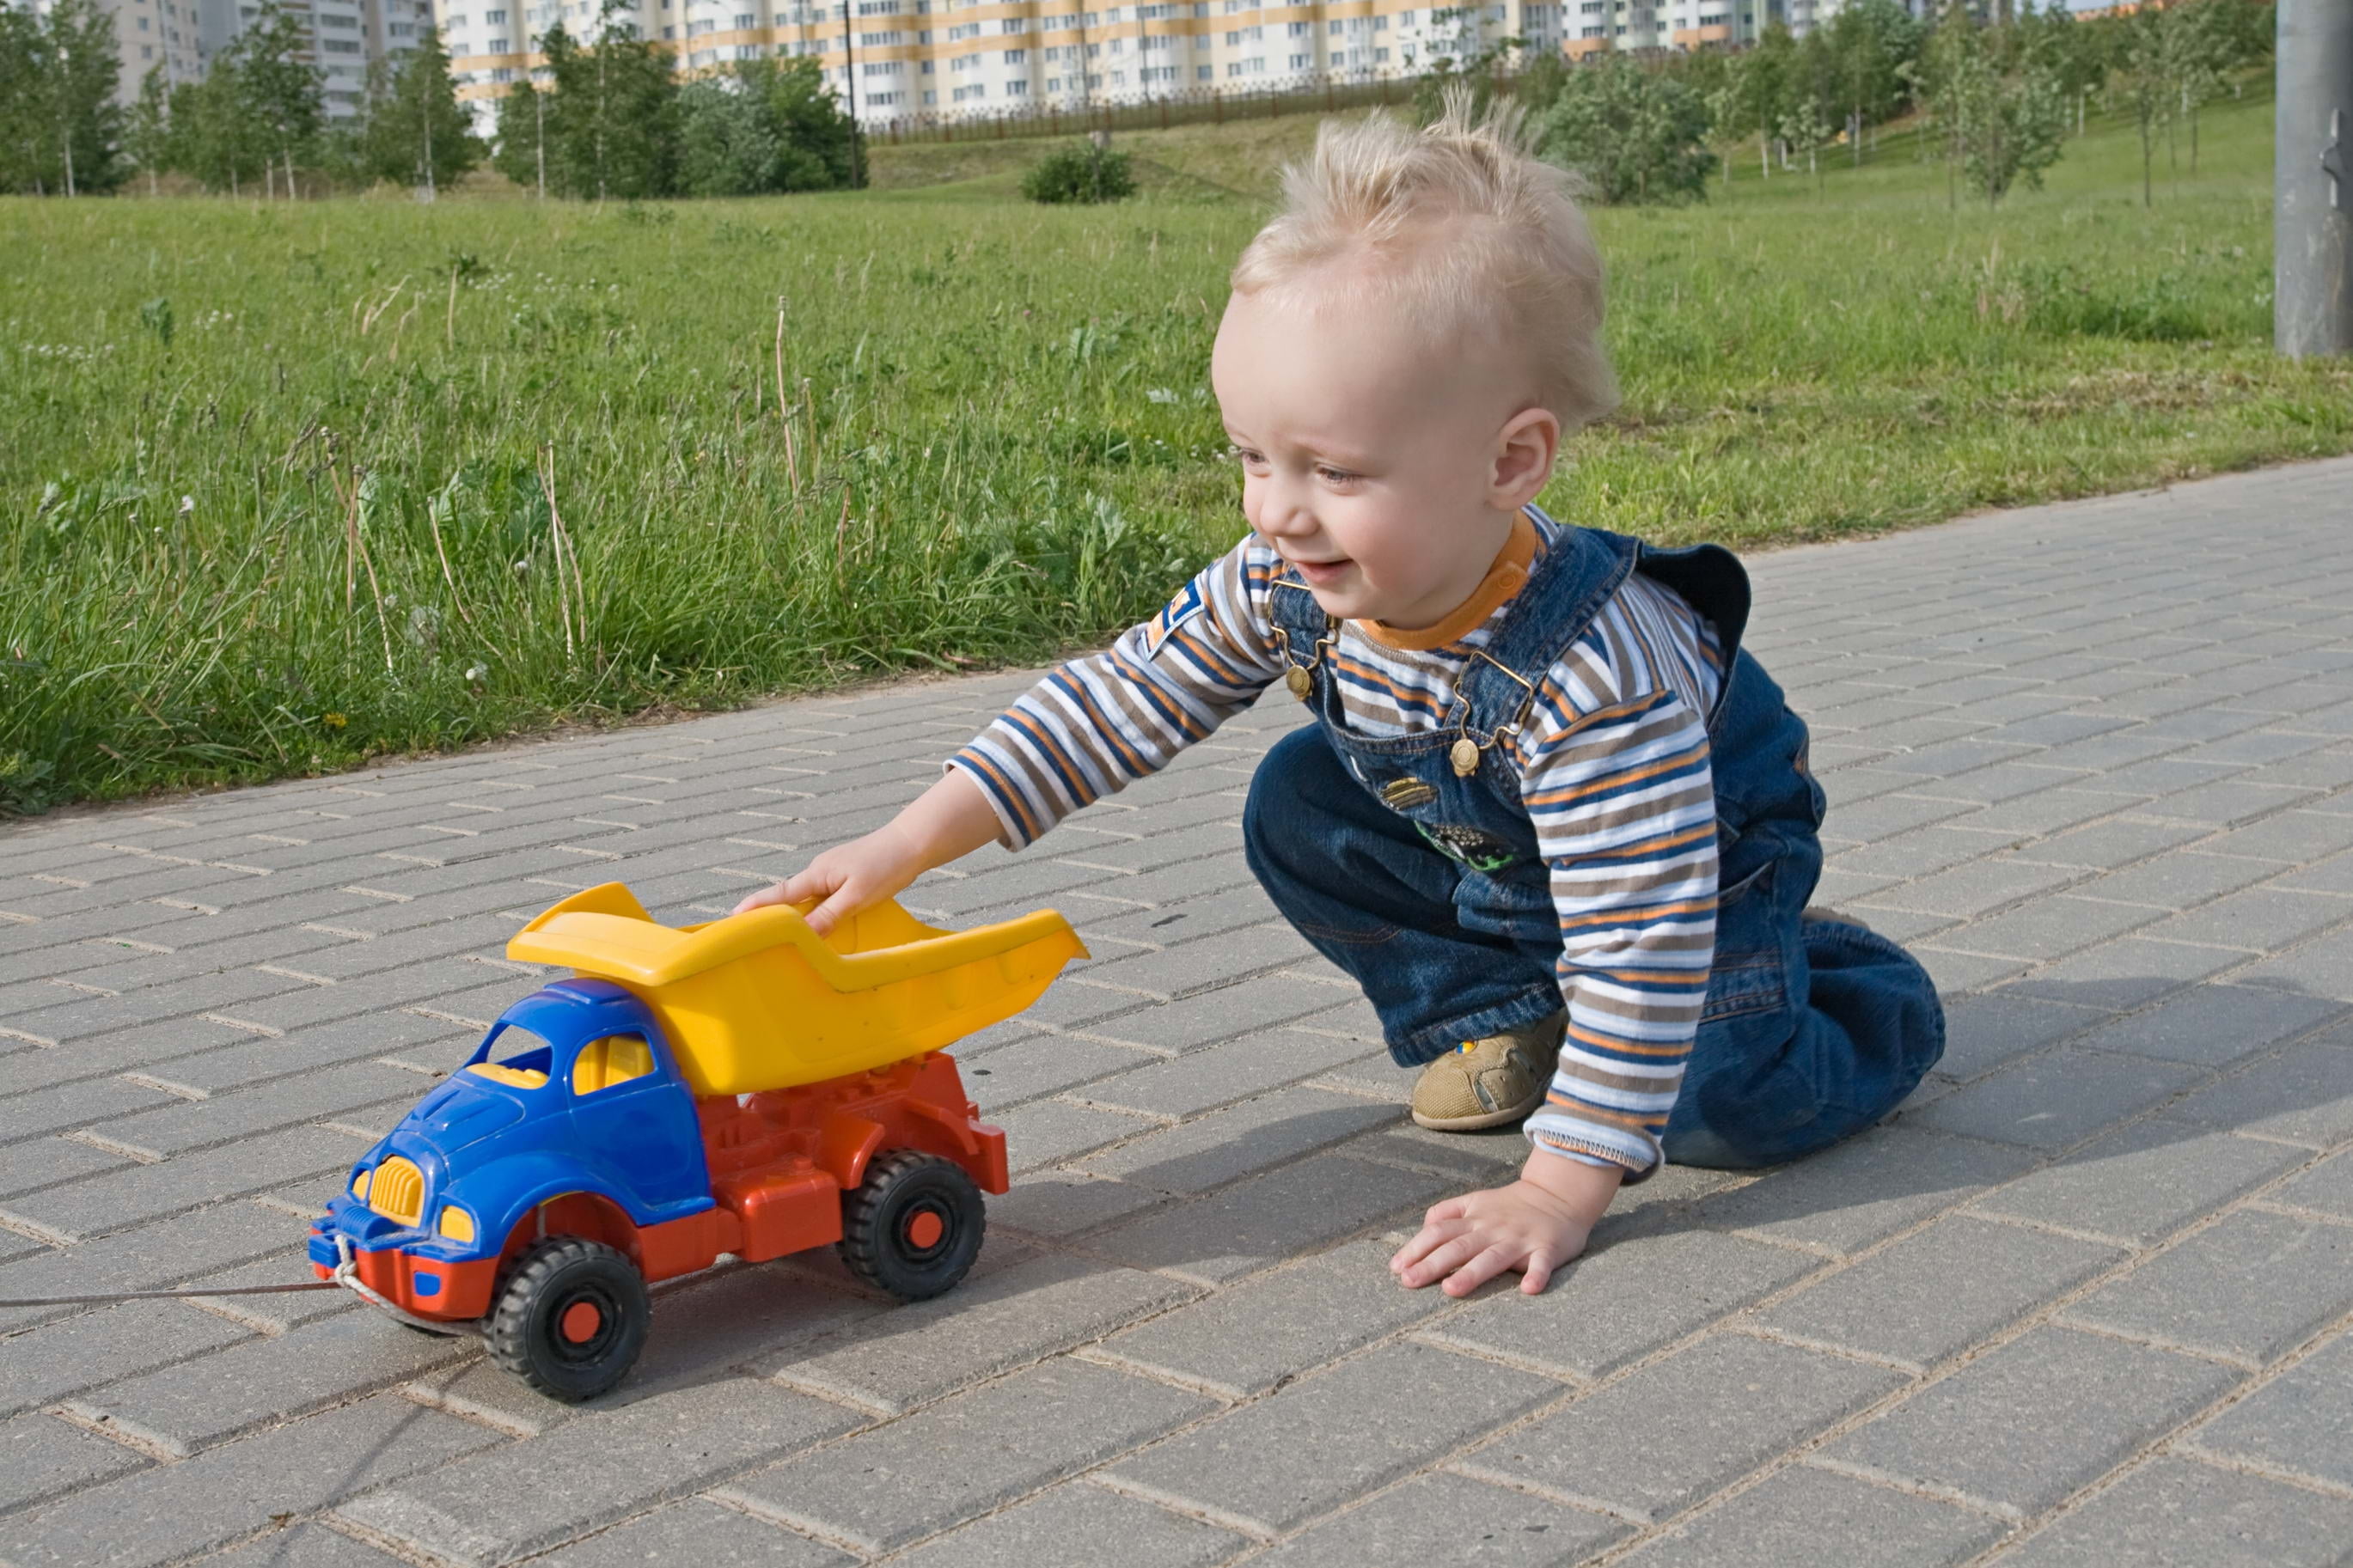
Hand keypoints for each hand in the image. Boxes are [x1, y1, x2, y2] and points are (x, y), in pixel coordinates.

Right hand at [729, 823, 927, 934]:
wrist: (912, 843)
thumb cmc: (887, 866)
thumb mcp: (858, 896)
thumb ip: (830, 915)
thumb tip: (801, 934)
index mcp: (817, 874)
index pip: (780, 895)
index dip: (756, 907)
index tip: (732, 917)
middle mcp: (819, 872)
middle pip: (787, 897)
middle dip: (768, 914)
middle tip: (746, 933)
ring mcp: (831, 873)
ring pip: (805, 898)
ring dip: (792, 915)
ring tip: (774, 935)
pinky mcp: (844, 877)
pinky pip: (820, 897)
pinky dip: (812, 911)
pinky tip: (813, 924)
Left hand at [1389, 1151, 1622, 1296]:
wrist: (1558, 1195)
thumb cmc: (1511, 1206)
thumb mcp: (1476, 1202)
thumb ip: (1448, 1213)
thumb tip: (1423, 1229)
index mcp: (1473, 1217)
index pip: (1438, 1232)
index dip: (1416, 1248)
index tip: (1396, 1268)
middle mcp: (1492, 1228)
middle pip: (1458, 1246)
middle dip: (1432, 1264)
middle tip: (1409, 1282)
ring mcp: (1520, 1238)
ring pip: (1493, 1257)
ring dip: (1472, 1273)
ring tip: (1451, 1290)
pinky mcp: (1548, 1248)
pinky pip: (1543, 1263)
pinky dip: (1537, 1275)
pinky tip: (1529, 1289)